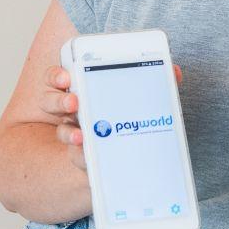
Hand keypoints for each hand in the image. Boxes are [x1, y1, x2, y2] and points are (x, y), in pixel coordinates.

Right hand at [46, 63, 183, 172]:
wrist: (120, 154)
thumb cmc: (128, 115)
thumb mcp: (140, 97)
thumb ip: (155, 83)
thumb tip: (175, 71)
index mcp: (82, 88)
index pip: (58, 77)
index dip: (57, 75)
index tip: (66, 76)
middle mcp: (72, 109)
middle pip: (52, 101)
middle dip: (60, 101)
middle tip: (73, 103)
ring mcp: (74, 133)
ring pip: (61, 131)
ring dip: (68, 133)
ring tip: (80, 136)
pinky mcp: (81, 155)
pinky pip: (76, 156)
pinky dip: (83, 156)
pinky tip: (91, 157)